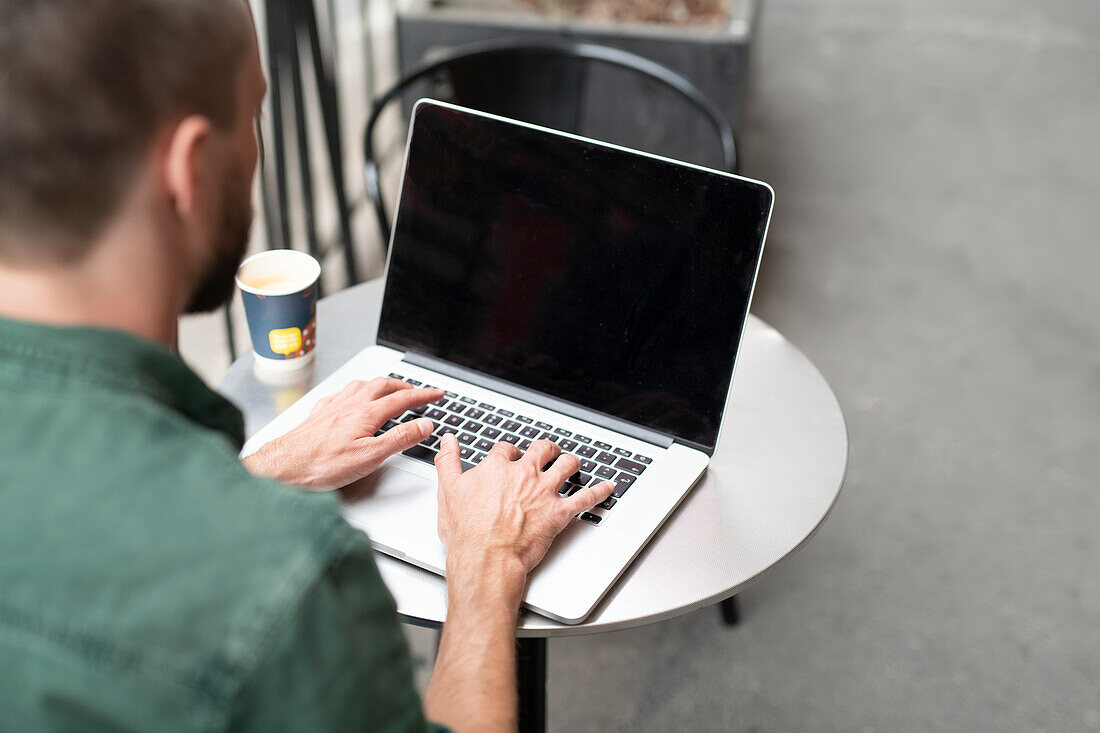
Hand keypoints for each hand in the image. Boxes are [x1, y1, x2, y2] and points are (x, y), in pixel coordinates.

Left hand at [243, 377, 443, 489]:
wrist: (284, 467)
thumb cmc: (322, 465)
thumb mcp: (371, 456)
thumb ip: (400, 438)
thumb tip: (424, 425)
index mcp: (366, 413)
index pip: (402, 399)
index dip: (423, 395)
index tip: (437, 393)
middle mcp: (349, 405)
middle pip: (382, 386)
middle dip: (403, 386)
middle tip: (416, 392)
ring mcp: (332, 407)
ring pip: (361, 385)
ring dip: (379, 384)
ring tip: (388, 389)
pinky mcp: (318, 414)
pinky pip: (341, 394)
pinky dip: (355, 391)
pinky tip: (351, 398)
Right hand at [433, 434, 614, 580]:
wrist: (486, 559)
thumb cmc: (467, 532)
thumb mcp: (448, 491)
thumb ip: (448, 462)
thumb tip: (449, 442)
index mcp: (497, 467)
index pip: (507, 449)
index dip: (510, 452)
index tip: (512, 456)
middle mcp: (524, 474)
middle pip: (542, 450)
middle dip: (547, 449)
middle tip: (549, 452)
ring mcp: (544, 492)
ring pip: (567, 466)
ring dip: (572, 463)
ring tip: (574, 463)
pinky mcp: (559, 512)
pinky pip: (586, 498)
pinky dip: (599, 491)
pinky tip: (607, 487)